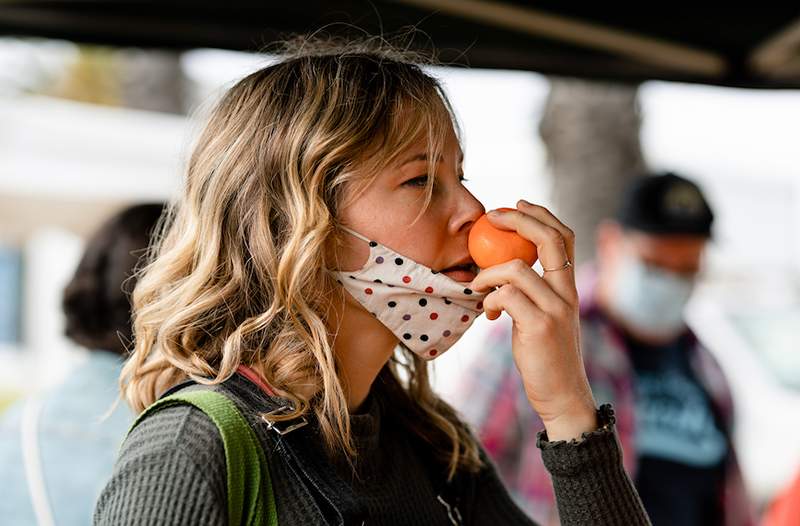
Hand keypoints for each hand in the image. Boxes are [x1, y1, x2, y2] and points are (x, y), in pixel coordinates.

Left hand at [468, 200, 596, 440]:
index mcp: (569, 287)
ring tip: (479, 288)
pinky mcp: (539, 326)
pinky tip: (488, 314)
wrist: (562, 395)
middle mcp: (567, 293)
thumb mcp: (543, 316)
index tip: (515, 205)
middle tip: (491, 217)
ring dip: (488, 273)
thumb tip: (499, 268)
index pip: (564, 235)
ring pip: (517, 268)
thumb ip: (531, 291)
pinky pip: (506, 296)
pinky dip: (490, 299)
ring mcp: (555, 309)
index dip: (540, 214)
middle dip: (517, 220)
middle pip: (549, 239)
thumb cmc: (546, 355)